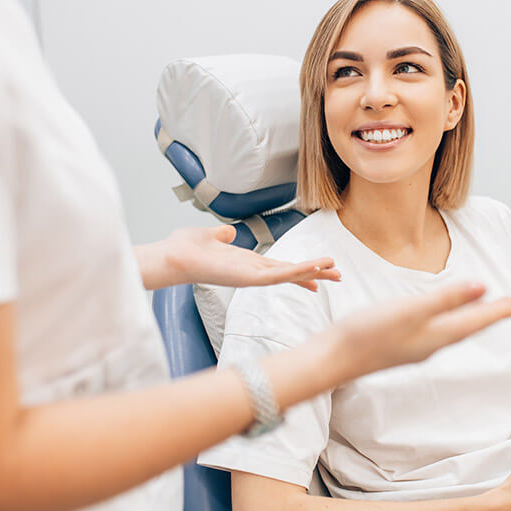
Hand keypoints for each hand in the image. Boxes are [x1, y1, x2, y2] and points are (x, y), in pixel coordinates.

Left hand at [135, 225, 340, 290]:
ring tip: (335, 270)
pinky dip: (298, 272)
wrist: (172, 256)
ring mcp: (252, 277)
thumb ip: (222, 235)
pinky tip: (314, 269)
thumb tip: (228, 231)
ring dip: (312, 272)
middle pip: (291, 273)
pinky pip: (279, 276)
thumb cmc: (186, 249)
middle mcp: (252, 272)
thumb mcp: (210, 236)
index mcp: (246, 263)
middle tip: (338, 275)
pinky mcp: (249, 279)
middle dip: (315, 273)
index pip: (279, 267)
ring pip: (289, 275)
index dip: (300, 269)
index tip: (319, 272)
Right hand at [332, 282, 510, 380]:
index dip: (498, 311)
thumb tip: (482, 287)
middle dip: (489, 316)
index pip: (476, 321)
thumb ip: (446, 299)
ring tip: (481, 311)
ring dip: (470, 320)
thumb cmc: (368, 333)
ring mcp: (415, 348)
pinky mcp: (399, 346)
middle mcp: (430, 345)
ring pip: (452, 331)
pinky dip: (448, 322)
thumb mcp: (411, 310)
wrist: (334, 359)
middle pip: (468, 328)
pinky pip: (435, 333)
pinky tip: (440, 320)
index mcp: (437, 336)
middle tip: (509, 308)